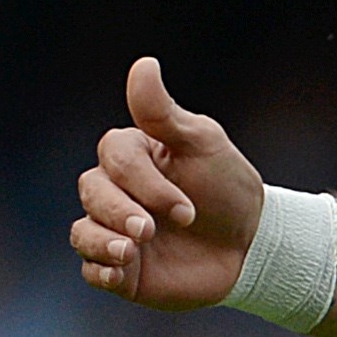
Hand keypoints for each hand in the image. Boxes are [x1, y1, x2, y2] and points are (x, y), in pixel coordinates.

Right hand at [69, 59, 270, 311]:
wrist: (254, 246)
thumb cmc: (227, 188)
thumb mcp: (204, 144)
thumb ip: (165, 113)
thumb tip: (144, 64)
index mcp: (130, 157)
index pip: (113, 157)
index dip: (144, 183)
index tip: (187, 209)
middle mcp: (115, 191)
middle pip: (92, 192)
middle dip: (121, 211)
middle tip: (153, 230)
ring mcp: (115, 230)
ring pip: (82, 232)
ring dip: (102, 242)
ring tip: (131, 253)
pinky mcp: (123, 270)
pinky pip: (92, 270)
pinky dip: (100, 269)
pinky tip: (121, 272)